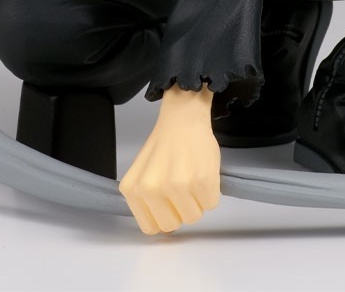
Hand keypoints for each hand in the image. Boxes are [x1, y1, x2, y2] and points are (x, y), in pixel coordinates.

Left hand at [119, 83, 220, 234]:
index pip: (151, 228)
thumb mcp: (144, 174)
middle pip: (172, 226)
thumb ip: (147, 201)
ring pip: (193, 217)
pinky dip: (211, 191)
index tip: (168, 202)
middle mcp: (151, 189)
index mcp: (133, 190)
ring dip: (197, 201)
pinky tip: (202, 172)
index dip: (163, 216)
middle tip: (182, 188)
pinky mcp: (201, 181)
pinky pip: (211, 204)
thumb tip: (161, 228)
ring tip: (192, 177)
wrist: (183, 117)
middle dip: (180, 210)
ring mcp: (177, 186)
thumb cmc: (165, 145)